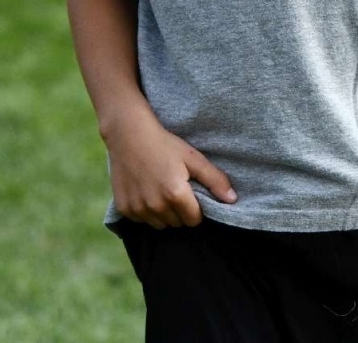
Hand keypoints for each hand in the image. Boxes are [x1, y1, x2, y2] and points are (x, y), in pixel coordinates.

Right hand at [106, 112, 236, 227]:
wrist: (128, 134)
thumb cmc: (164, 143)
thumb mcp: (193, 158)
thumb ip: (215, 180)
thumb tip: (233, 200)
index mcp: (175, 194)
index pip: (194, 220)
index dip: (196, 207)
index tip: (190, 192)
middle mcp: (156, 206)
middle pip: (177, 223)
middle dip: (180, 211)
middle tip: (175, 188)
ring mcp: (138, 209)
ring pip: (159, 224)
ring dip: (163, 213)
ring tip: (160, 189)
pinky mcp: (124, 208)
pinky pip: (141, 220)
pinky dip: (145, 210)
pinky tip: (145, 190)